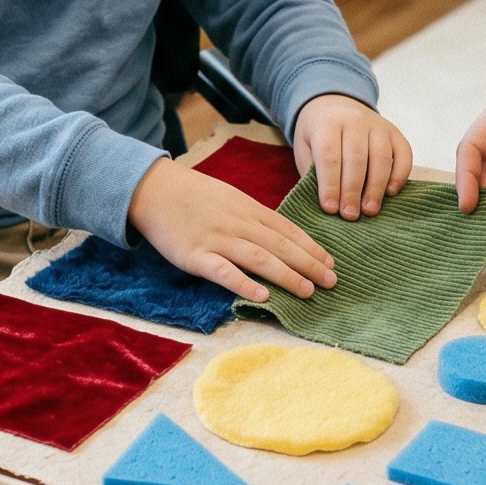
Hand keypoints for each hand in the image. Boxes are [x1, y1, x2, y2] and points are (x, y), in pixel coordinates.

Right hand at [129, 160, 337, 301]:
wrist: (153, 188)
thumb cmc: (193, 195)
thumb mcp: (230, 198)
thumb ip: (254, 217)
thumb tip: (281, 237)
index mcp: (248, 208)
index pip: (287, 230)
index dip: (310, 247)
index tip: (331, 263)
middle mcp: (238, 223)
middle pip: (280, 245)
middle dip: (309, 264)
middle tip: (332, 282)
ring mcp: (216, 239)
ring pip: (259, 258)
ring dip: (287, 275)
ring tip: (308, 291)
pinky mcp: (195, 256)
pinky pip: (223, 271)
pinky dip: (243, 283)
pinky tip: (262, 296)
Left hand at [292, 95, 412, 218]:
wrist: (335, 106)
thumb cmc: (318, 136)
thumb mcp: (305, 149)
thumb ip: (313, 172)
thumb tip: (328, 205)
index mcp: (327, 124)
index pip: (329, 157)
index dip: (330, 185)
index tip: (330, 209)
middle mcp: (355, 120)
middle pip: (356, 159)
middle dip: (353, 191)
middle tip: (350, 215)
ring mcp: (378, 126)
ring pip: (381, 158)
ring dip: (376, 187)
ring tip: (369, 210)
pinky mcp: (395, 133)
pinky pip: (403, 154)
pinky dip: (399, 175)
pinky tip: (390, 193)